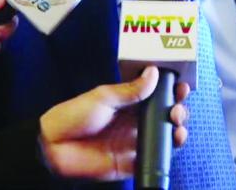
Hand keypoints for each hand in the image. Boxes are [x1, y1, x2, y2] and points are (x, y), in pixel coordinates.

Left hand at [40, 66, 189, 179]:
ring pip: (164, 136)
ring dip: (177, 129)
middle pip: (165, 116)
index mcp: (128, 103)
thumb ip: (130, 90)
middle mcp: (134, 121)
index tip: (181, 86)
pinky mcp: (132, 162)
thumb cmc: (73, 116)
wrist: (54, 147)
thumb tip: (154, 73)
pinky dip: (168, 151)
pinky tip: (173, 143)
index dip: (171, 91)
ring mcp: (134, 142)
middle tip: (177, 109)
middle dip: (178, 110)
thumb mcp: (103, 97)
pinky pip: (155, 157)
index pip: (156, 96)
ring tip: (178, 125)